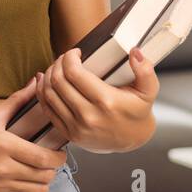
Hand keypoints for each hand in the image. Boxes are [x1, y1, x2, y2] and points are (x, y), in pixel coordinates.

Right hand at [0, 76, 67, 191]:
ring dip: (43, 182)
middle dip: (53, 168)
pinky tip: (26, 184)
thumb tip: (37, 81)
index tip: (60, 153)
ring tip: (40, 172)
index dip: (58, 158)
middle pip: (44, 176)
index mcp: (3, 145)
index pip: (43, 158)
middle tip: (51, 160)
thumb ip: (17, 100)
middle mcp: (2, 168)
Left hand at [35, 46, 158, 153]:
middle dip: (58, 63)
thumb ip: (144, 70)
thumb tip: (134, 52)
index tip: (75, 52)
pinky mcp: (69, 134)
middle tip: (65, 58)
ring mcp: (76, 127)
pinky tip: (46, 82)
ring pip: (49, 94)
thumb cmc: (138, 112)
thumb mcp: (149, 90)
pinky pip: (47, 110)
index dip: (69, 57)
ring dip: (48, 76)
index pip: (74, 73)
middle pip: (58, 81)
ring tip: (56, 68)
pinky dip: (42, 93)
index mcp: (106, 101)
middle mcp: (88, 115)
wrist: (133, 140)